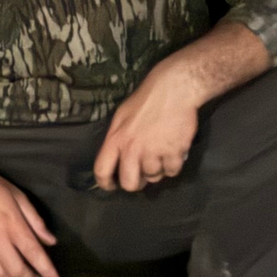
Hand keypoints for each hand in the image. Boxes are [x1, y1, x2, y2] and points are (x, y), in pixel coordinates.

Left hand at [91, 66, 200, 190]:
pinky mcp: (173, 153)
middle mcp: (132, 150)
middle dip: (137, 183)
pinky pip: (172, 172)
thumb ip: (118, 139)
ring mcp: (153, 153)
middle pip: (130, 183)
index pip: (102, 170)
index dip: (106, 183)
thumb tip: (116, 157)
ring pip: (154, 177)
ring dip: (158, 169)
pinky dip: (174, 165)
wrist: (173, 90)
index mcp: (115, 140)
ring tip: (162, 154)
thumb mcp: (121, 117)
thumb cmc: (145, 100)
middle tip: (142, 175)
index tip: (112, 186)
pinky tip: (174, 152)